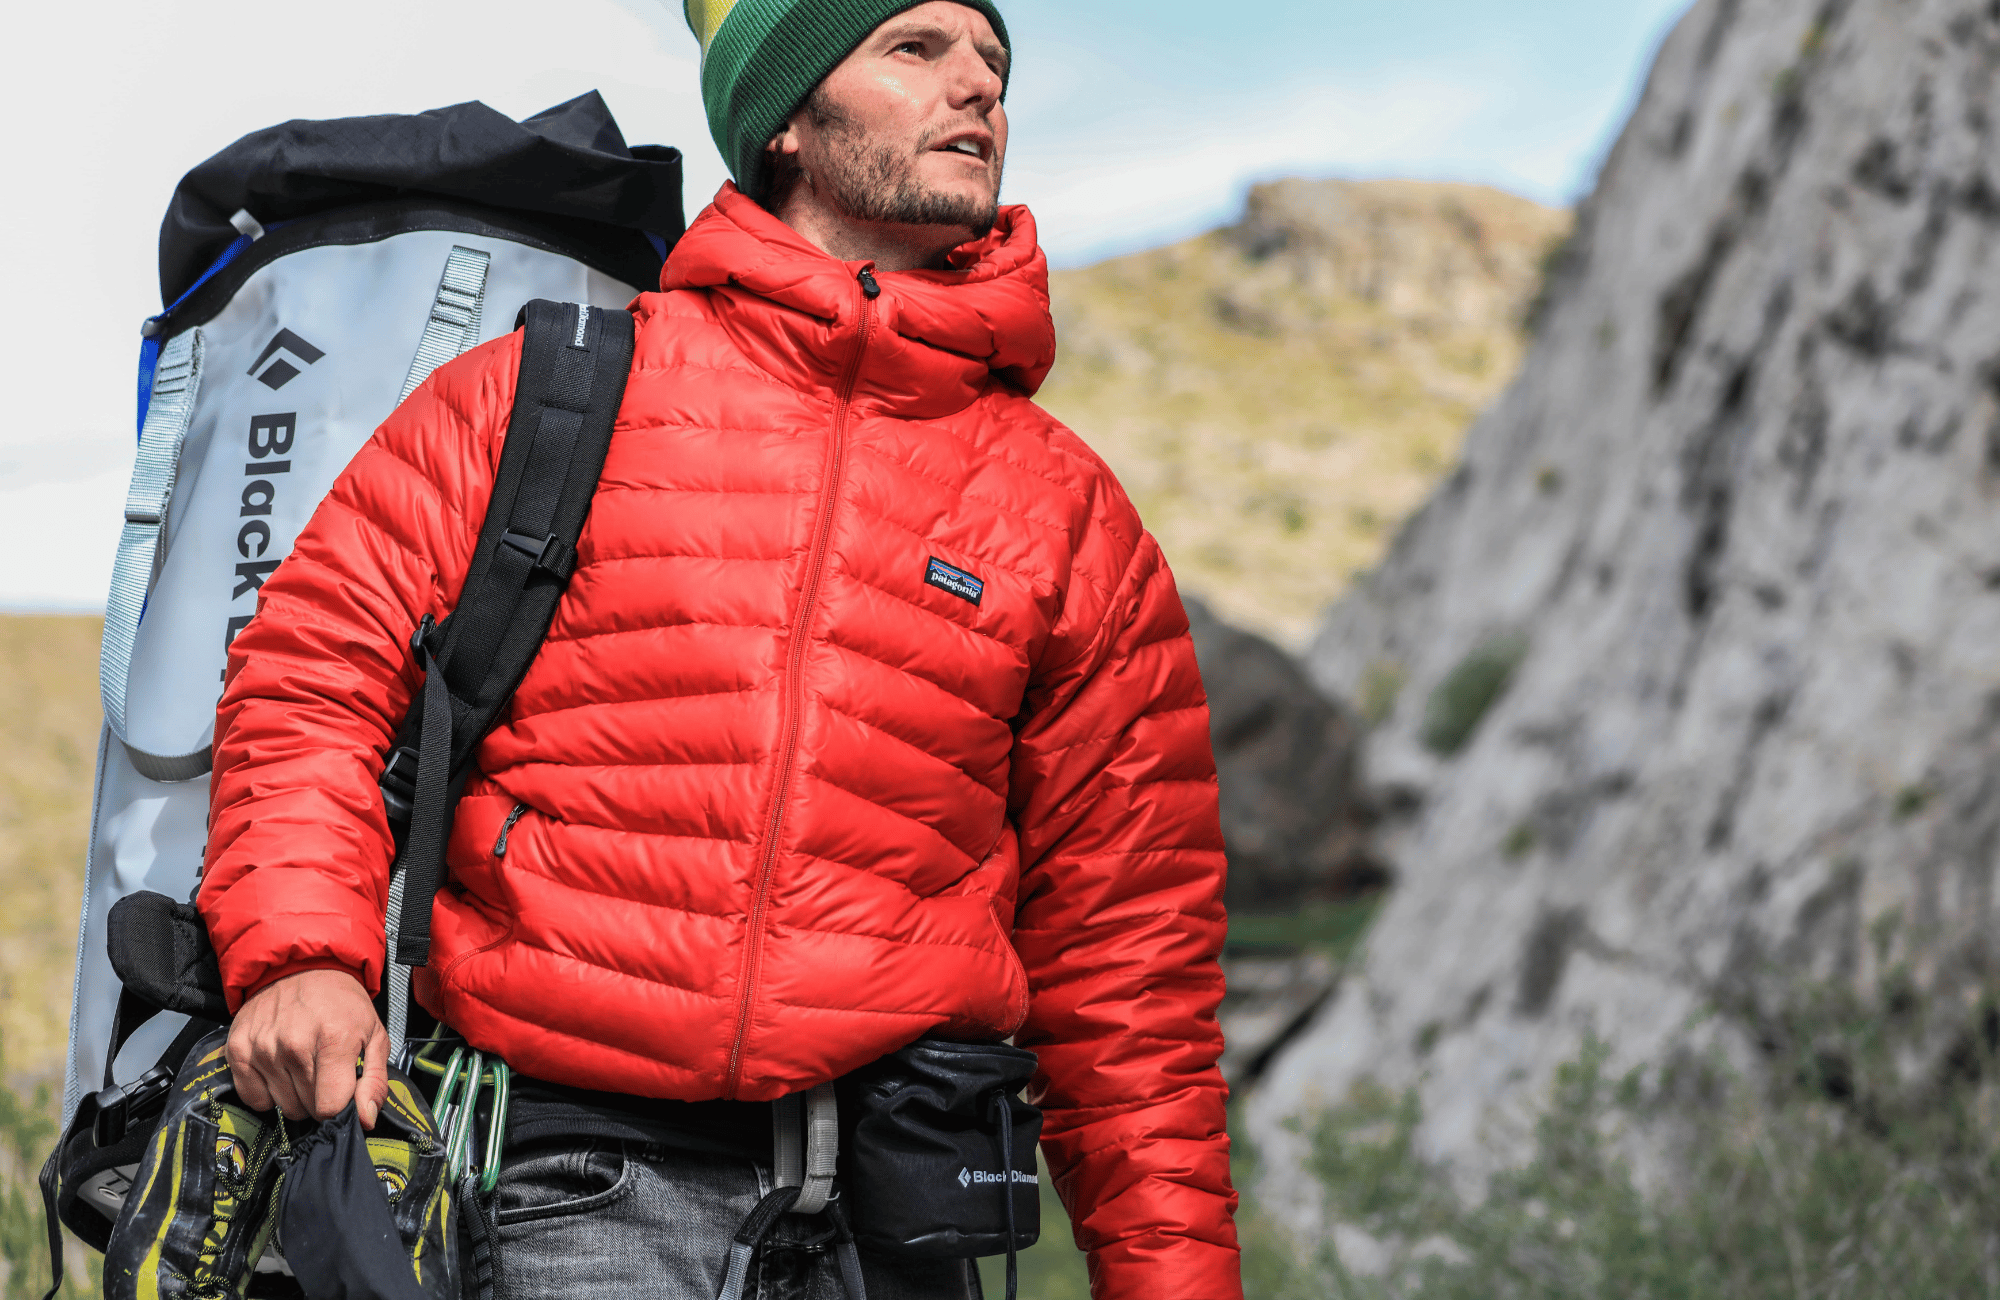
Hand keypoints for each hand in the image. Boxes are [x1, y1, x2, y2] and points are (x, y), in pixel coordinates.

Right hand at [227, 969, 388, 1128]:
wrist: (301, 968)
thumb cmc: (341, 1005)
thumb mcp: (374, 1036)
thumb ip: (374, 1082)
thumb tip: (365, 1120)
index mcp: (333, 1040)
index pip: (330, 1107)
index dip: (339, 1108)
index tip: (342, 1092)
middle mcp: (294, 1045)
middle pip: (307, 1109)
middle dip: (319, 1098)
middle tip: (324, 1071)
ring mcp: (263, 1048)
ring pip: (283, 1106)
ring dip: (295, 1095)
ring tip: (304, 1065)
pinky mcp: (238, 1051)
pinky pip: (254, 1099)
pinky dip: (268, 1092)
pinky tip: (280, 1070)